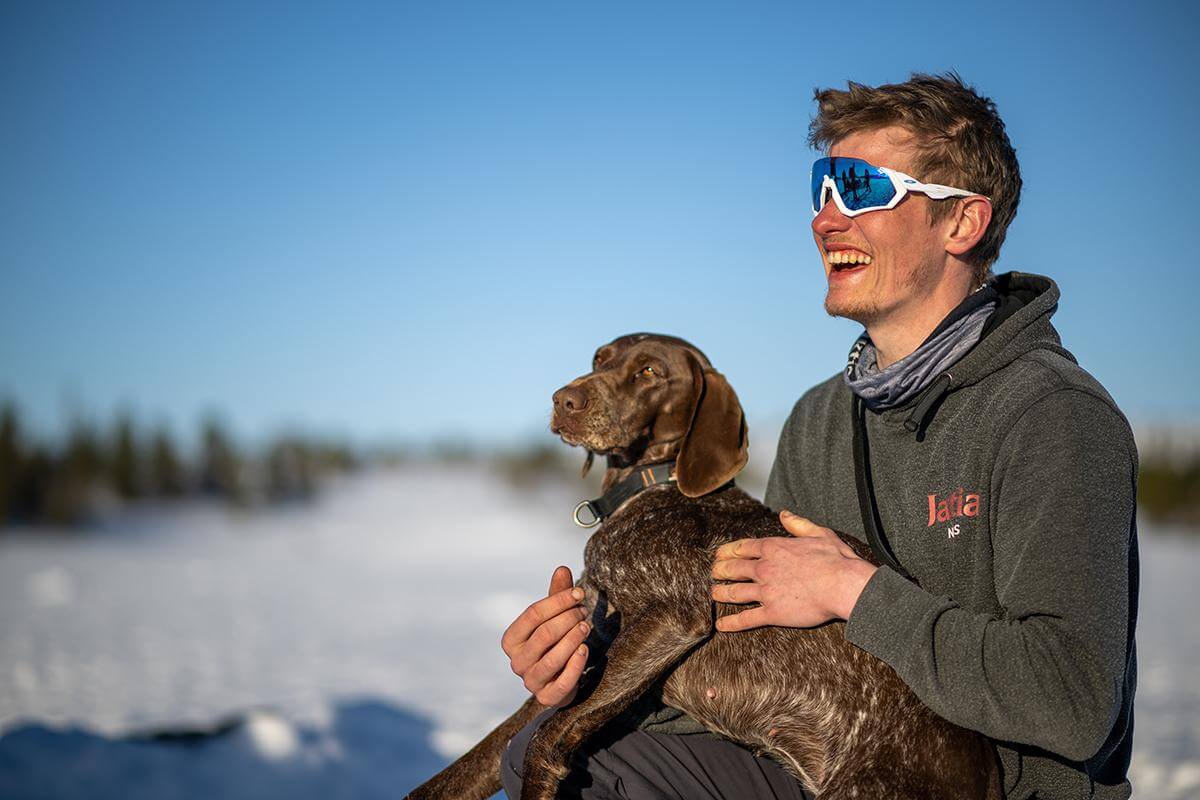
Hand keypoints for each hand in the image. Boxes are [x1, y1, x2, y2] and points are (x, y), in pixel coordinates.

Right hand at [500, 565, 589, 706]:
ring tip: (587, 625)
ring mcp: (530, 681)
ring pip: (552, 658)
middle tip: (585, 611)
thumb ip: (557, 594)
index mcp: (511, 639)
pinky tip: (585, 649)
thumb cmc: (554, 641)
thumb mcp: (554, 617)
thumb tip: (562, 568)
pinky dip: (575, 665)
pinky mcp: (547, 697)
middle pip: (544, 634)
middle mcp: (516, 661)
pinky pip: (562, 682)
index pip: (533, 614)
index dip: (558, 601)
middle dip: (568, 618)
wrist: (560, 678)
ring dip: (573, 639)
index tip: (580, 593)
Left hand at [710, 510, 877, 631]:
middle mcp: (765, 568)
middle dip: (719, 570)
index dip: (728, 551)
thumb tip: (784, 514)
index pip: (743, 547)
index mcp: (774, 548)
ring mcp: (766, 591)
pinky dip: (732, 623)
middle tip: (713, 573)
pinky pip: (746, 619)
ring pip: (735, 592)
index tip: (720, 554)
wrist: (843, 585)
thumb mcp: (818, 532)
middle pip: (734, 568)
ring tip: (713, 594)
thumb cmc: (836, 559)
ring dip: (721, 593)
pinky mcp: (772, 612)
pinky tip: (722, 625)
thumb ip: (798, 523)